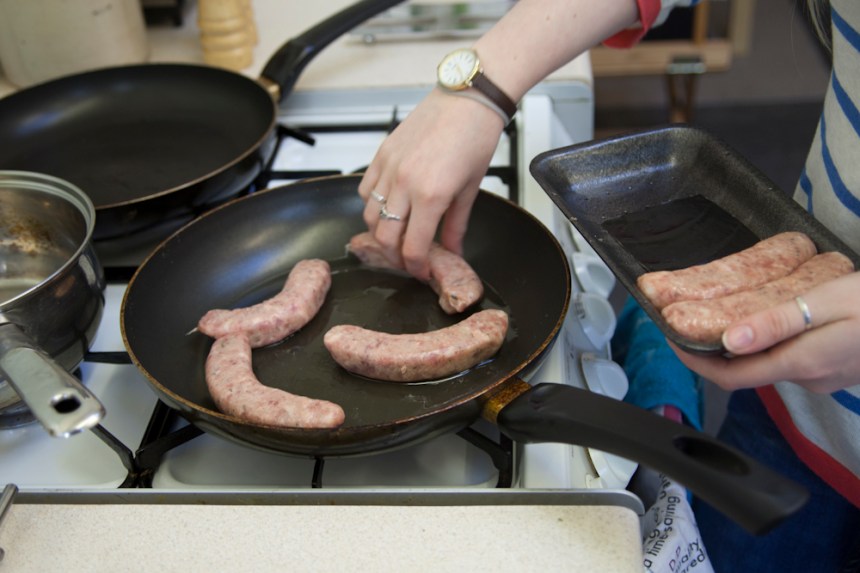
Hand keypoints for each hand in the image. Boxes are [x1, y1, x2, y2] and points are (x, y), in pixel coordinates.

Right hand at [357, 89, 504, 279]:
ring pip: (369, 216)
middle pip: (385, 238)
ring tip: (397, 236)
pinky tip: (387, 207)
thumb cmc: (475, 138)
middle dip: (395, 257)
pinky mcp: (381, 154)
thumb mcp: (470, 190)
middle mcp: (404, 184)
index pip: (412, 248)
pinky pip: (365, 190)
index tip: (422, 272)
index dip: (416, 268)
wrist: (467, 100)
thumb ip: (456, 226)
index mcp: (431, 196)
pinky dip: (372, 205)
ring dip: (381, 233)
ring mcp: (389, 168)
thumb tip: (452, 252)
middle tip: (408, 261)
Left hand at [670, 271, 859, 393]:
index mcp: (799, 363)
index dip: (693, 361)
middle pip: (744, 371)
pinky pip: (788, 358)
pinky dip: (766, 342)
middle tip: (687, 319)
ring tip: (717, 313)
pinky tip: (764, 319)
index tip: (668, 336)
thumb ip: (777, 324)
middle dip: (710, 350)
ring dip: (739, 344)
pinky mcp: (834, 368)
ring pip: (766, 363)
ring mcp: (823, 377)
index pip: (729, 376)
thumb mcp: (827, 304)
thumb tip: (729, 341)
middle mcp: (807, 378)